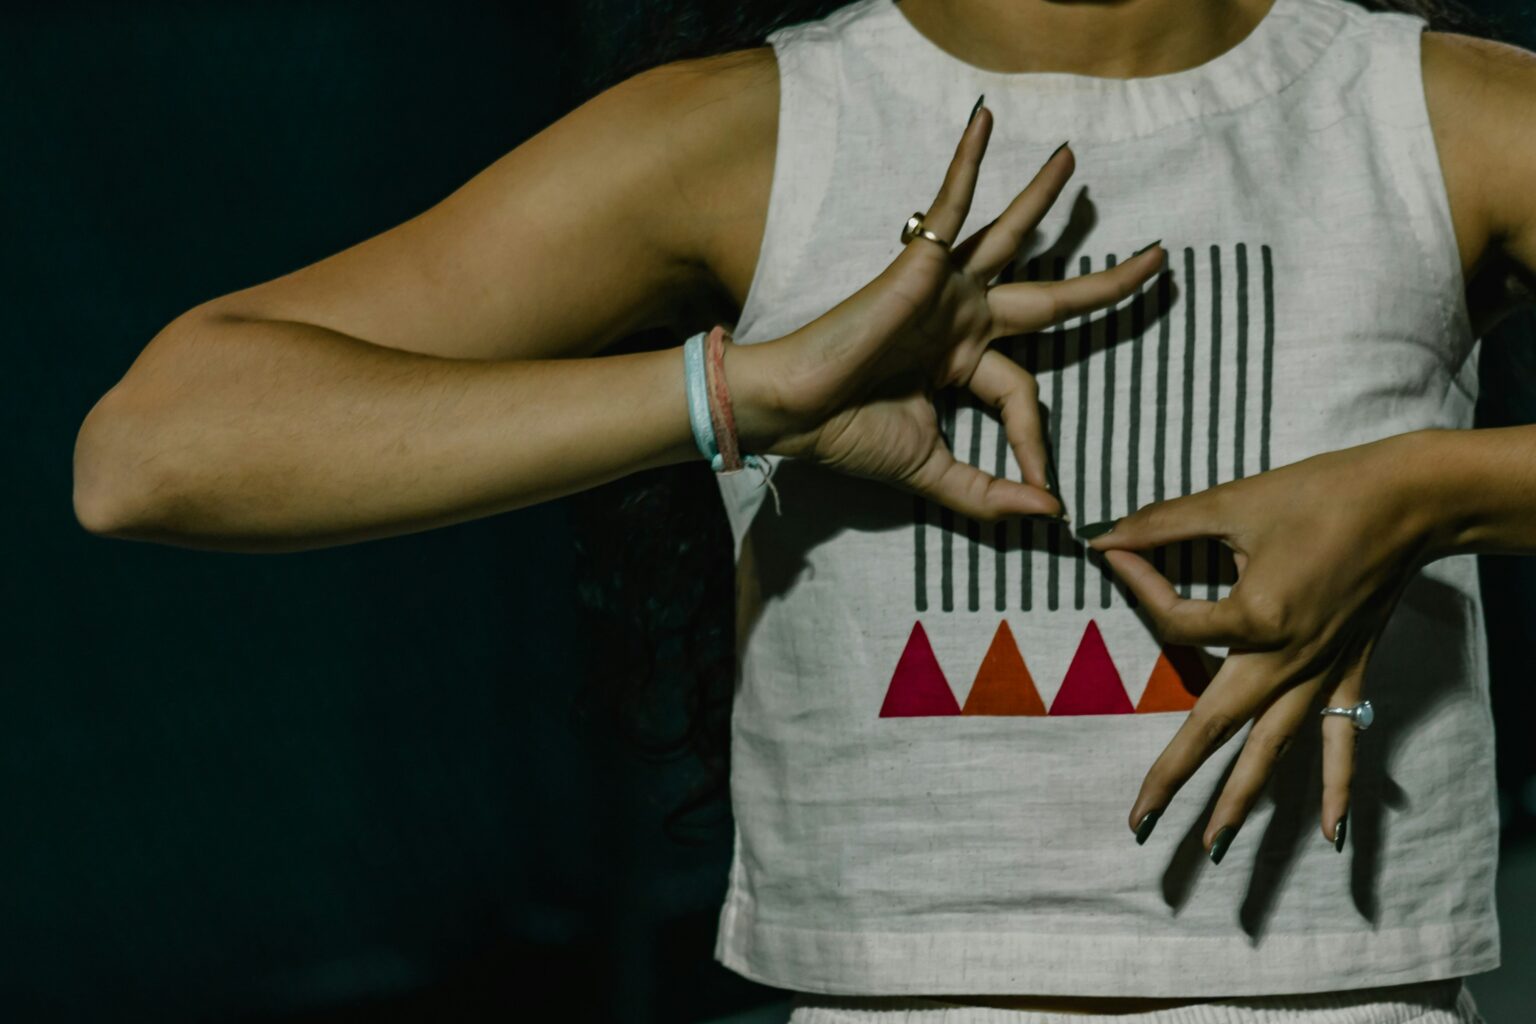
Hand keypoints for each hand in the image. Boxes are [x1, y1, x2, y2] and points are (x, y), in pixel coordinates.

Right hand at [741, 102, 1163, 521]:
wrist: (795, 413)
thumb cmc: (849, 436)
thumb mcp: (931, 473)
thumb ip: (988, 495)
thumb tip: (1051, 517)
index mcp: (963, 368)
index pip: (1025, 397)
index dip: (1036, 443)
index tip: (1042, 490)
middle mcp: (962, 322)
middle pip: (1052, 299)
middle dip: (1107, 285)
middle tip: (1159, 259)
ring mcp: (944, 288)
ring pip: (1011, 236)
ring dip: (1044, 199)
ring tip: (1074, 158)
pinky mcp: (921, 262)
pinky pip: (951, 203)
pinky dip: (967, 162)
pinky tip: (985, 121)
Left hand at [1083, 432, 1443, 858]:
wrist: (1407, 499)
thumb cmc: (1320, 492)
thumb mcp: (1233, 501)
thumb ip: (1163, 524)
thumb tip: (1105, 538)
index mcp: (1256, 616)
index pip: (1173, 621)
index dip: (1137, 581)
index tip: (1116, 552)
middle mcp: (1286, 659)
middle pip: (1215, 728)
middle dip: (1174, 779)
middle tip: (1139, 826)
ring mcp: (1320, 673)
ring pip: (1272, 750)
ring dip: (1241, 801)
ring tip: (1212, 849)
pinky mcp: (1349, 673)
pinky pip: (1342, 741)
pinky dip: (1337, 787)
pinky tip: (1331, 834)